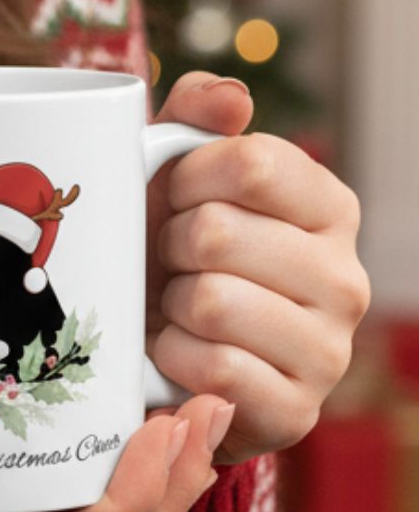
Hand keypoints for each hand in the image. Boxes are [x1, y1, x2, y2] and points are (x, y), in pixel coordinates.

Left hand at [146, 72, 370, 463]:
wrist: (166, 369)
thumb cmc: (172, 264)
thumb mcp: (176, 185)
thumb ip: (195, 121)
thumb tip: (228, 100)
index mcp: (329, 209)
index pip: (253, 164)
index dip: (185, 179)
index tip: (171, 200)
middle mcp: (345, 278)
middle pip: (217, 234)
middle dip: (168, 250)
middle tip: (169, 268)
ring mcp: (329, 351)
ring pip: (209, 302)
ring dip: (166, 308)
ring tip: (174, 313)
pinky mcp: (296, 411)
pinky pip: (212, 368)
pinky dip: (172, 359)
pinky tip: (177, 357)